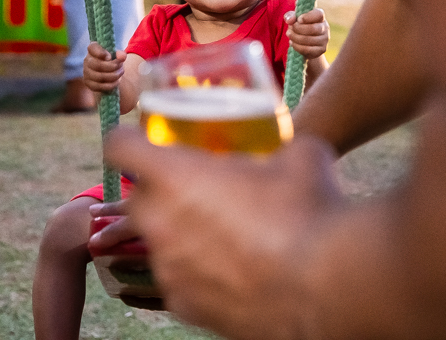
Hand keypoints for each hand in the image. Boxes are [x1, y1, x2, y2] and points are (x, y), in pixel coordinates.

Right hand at [84, 42, 126, 93]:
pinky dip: (110, 85)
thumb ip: (121, 54)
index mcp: (93, 49)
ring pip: (98, 77)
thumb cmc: (113, 60)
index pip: (92, 47)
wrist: (109, 72)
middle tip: (121, 66)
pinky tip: (117, 81)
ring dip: (113, 76)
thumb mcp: (118, 55)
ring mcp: (86, 73)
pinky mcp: (88, 83)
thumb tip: (122, 57)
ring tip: (120, 72)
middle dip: (112, 67)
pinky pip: (99, 86)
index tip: (110, 57)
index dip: (100, 52)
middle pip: (97, 65)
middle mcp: (87, 60)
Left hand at [94, 128, 343, 337]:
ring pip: (161, 241)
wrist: (325, 290)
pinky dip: (200, 270)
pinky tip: (237, 267)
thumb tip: (288, 146)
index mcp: (175, 176)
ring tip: (227, 230)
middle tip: (196, 185)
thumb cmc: (308, 213)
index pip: (120, 146)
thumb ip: (279, 146)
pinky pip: (181, 278)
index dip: (130, 139)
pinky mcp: (184, 307)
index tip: (145, 140)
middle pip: (136, 199)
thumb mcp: (301, 155)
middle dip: (158, 189)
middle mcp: (159, 223)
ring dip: (183, 231)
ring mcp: (168, 270)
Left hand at [285, 8, 329, 58]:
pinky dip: (296, 46)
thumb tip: (289, 20)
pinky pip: (307, 49)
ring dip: (295, 37)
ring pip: (308, 40)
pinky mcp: (321, 50)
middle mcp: (325, 28)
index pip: (319, 14)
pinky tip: (292, 43)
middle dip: (297, 28)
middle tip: (290, 28)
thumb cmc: (300, 26)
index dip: (307, 17)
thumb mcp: (294, 19)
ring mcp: (324, 40)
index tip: (299, 19)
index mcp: (320, 17)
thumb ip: (290, 16)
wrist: (305, 43)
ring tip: (289, 35)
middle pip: (313, 28)